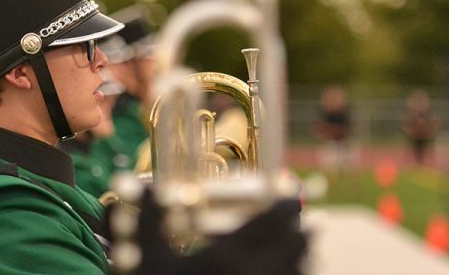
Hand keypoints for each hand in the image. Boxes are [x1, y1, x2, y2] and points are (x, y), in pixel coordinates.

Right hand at [106, 190, 306, 274]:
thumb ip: (148, 217)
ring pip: (300, 272)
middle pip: (297, 246)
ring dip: (304, 257)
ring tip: (304, 248)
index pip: (273, 221)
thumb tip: (142, 182)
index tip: (291, 194)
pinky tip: (294, 272)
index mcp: (227, 256)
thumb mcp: (144, 256)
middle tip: (306, 222)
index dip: (286, 205)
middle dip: (302, 231)